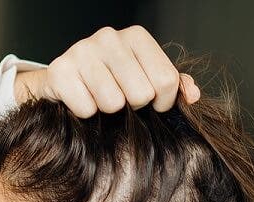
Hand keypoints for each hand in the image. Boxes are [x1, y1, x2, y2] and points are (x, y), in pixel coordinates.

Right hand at [14, 25, 200, 116]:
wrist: (63, 79)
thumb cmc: (110, 79)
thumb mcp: (145, 77)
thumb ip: (173, 84)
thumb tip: (193, 96)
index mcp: (135, 36)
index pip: (166, 80)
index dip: (162, 103)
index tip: (153, 104)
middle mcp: (109, 37)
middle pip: (141, 94)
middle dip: (132, 106)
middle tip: (121, 99)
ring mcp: (82, 51)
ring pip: (113, 103)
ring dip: (107, 110)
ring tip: (100, 99)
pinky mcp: (60, 71)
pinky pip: (86, 109)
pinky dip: (85, 113)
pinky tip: (82, 99)